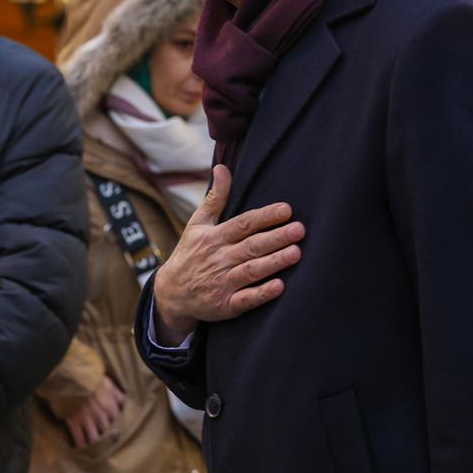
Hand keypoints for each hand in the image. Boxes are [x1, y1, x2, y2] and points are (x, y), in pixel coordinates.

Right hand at [64, 376, 124, 447]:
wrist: (72, 375)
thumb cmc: (91, 379)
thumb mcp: (109, 384)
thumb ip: (118, 395)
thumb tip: (126, 404)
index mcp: (111, 407)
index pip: (119, 424)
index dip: (120, 431)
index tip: (120, 437)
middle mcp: (101, 417)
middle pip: (108, 435)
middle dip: (109, 442)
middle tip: (109, 450)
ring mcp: (87, 420)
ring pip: (94, 440)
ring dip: (96, 447)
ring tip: (97, 455)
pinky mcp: (73, 422)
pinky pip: (78, 439)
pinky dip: (80, 446)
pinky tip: (82, 452)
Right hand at [151, 165, 304, 344]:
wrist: (171, 293)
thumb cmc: (191, 253)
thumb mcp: (198, 224)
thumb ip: (215, 198)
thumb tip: (222, 167)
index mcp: (214, 237)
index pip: (242, 224)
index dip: (264, 217)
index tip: (286, 209)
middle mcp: (218, 259)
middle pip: (251, 246)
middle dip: (276, 237)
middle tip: (300, 229)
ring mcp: (221, 283)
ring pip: (251, 271)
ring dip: (273, 262)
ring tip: (296, 253)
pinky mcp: (225, 305)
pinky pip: (245, 299)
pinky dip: (261, 293)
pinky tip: (279, 286)